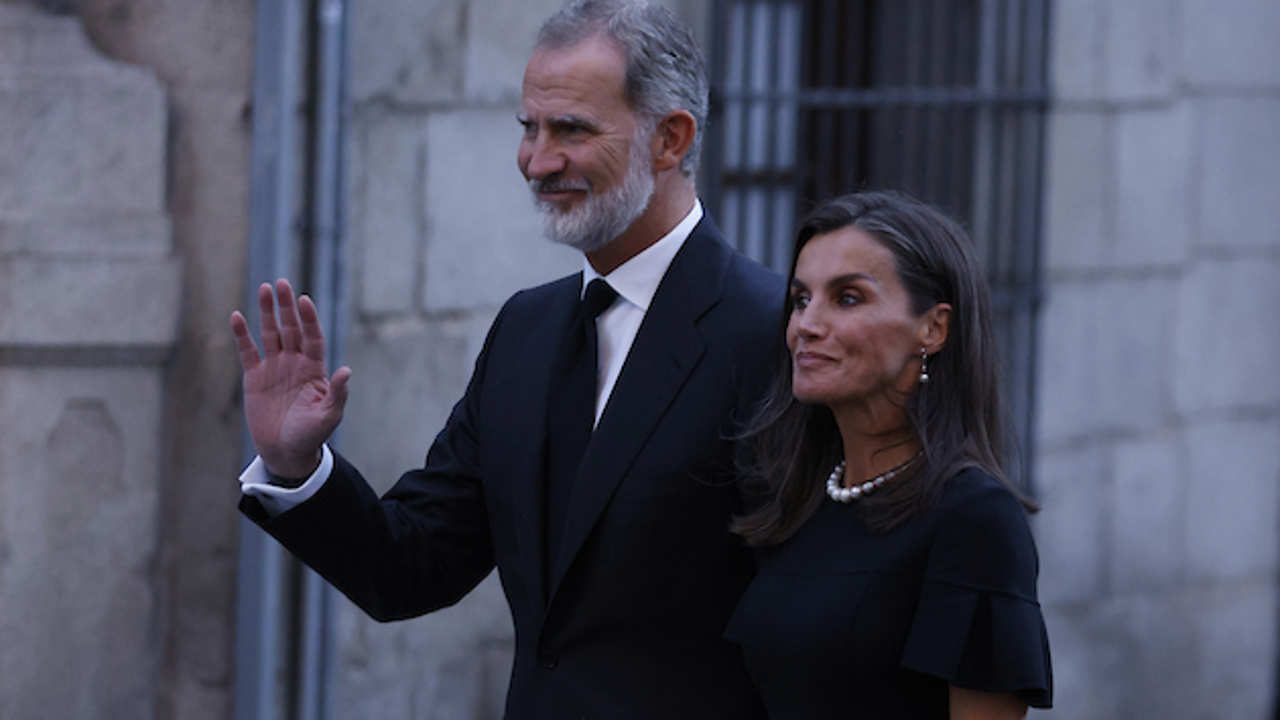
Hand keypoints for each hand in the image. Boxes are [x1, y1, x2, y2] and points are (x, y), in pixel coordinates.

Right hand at [229, 278, 350, 478]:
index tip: (305, 301)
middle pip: (291, 328)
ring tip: (265, 289)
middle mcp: (295, 362)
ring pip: (270, 333)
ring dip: (268, 312)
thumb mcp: (329, 416)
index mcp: (315, 368)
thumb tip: (347, 371)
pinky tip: (238, 316)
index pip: (312, 337)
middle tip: (282, 283)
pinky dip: (242, 334)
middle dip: (287, 306)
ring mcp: (274, 367)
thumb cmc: (311, 434)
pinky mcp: (254, 376)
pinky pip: (248, 351)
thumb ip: (337, 393)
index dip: (309, 319)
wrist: (286, 451)